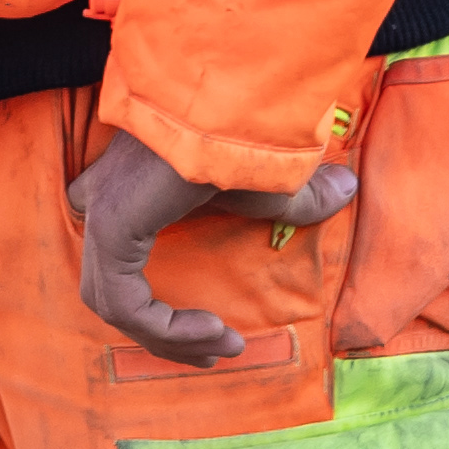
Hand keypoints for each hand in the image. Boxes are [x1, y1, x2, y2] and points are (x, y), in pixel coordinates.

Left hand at [68, 126, 358, 366]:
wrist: (230, 99)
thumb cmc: (245, 125)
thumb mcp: (271, 180)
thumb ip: (296, 200)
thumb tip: (344, 190)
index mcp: (127, 189)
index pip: (111, 256)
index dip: (150, 305)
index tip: (213, 325)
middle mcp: (103, 199)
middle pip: (110, 292)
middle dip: (163, 334)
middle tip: (217, 349)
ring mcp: (103, 212)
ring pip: (114, 306)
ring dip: (170, 339)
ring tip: (222, 345)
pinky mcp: (112, 225)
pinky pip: (125, 303)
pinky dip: (166, 330)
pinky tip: (214, 331)